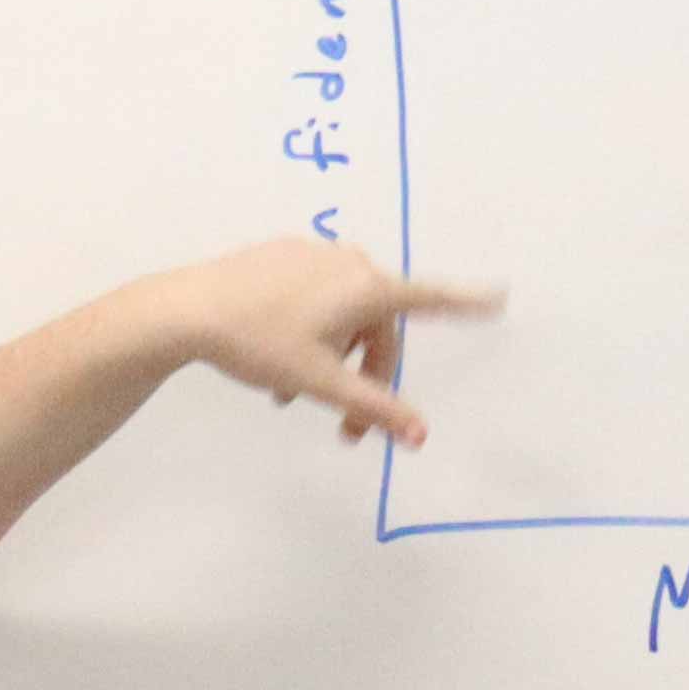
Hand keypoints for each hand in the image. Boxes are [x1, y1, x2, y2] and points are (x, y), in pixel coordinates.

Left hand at [139, 240, 499, 447]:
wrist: (187, 310)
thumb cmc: (260, 344)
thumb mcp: (322, 384)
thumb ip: (375, 407)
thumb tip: (420, 436)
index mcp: (367, 288)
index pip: (431, 300)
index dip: (468, 304)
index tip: (501, 298)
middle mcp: (349, 262)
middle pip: (378, 326)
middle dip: (366, 376)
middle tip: (348, 431)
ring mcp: (314, 254)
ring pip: (344, 316)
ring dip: (333, 359)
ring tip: (292, 398)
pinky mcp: (282, 255)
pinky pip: (315, 297)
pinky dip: (310, 334)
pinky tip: (277, 362)